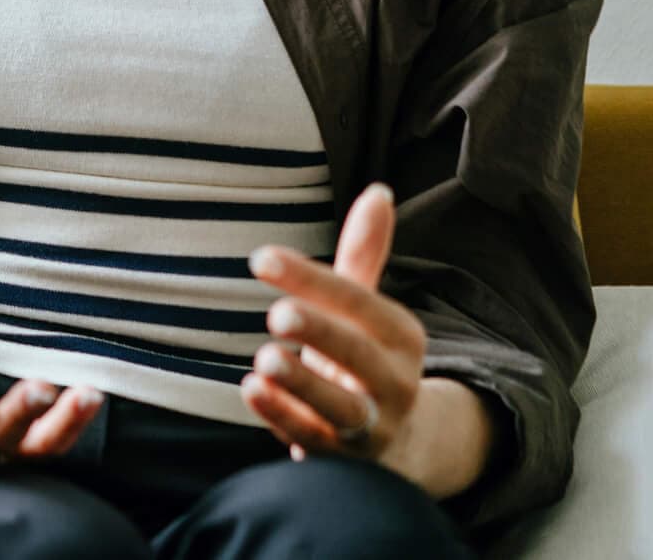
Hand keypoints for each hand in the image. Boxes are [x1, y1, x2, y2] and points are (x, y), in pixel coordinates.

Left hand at [243, 181, 491, 496]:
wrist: (397, 447)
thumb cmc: (364, 359)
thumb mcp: (368, 311)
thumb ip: (365, 254)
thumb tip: (379, 190)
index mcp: (400, 336)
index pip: (360, 303)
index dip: (312, 279)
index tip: (260, 257)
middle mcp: (394, 382)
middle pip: (360, 356)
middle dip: (322, 334)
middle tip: (277, 314)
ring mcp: (372, 426)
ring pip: (341, 407)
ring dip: (303, 384)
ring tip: (264, 359)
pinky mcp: (344, 460)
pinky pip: (316, 442)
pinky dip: (284, 418)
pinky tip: (251, 390)